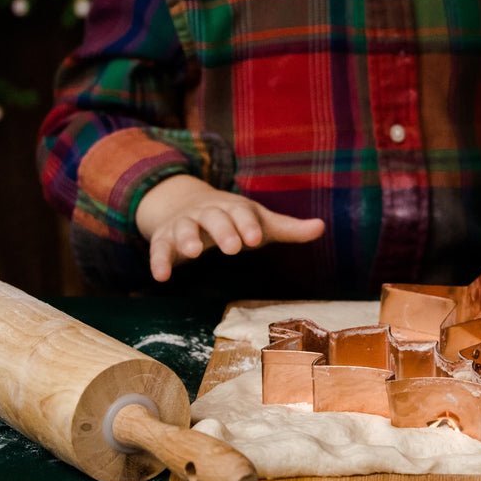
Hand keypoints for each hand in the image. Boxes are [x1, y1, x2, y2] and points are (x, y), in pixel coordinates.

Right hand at [136, 174, 325, 281]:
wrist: (188, 204)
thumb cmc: (234, 219)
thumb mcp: (260, 221)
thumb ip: (289, 228)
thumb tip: (321, 227)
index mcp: (233, 208)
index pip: (242, 213)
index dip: (248, 225)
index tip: (256, 238)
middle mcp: (207, 213)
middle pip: (214, 218)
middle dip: (223, 230)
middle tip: (232, 247)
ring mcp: (184, 224)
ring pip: (184, 228)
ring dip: (186, 238)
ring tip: (192, 252)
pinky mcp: (165, 238)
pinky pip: (159, 248)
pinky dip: (159, 260)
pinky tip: (161, 277)